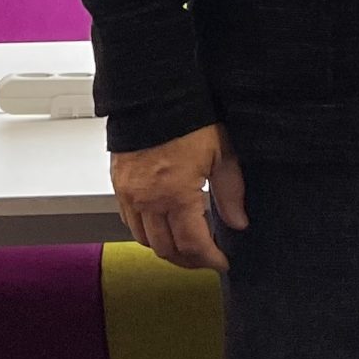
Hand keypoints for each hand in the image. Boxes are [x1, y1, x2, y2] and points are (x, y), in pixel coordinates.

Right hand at [109, 122, 245, 270]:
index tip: (221, 262)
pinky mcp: (119, 186)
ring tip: (186, 246)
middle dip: (188, 260)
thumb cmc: (189, 120)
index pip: (192, 244)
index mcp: (176, 195)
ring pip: (144, 240)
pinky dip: (146, 232)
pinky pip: (129, 222)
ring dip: (166, 249)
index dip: (209, 259)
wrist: (155, 96)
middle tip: (206, 259)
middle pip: (165, 249)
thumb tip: (238, 222)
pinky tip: (162, 226)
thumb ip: (230, 192)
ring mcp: (129, 195)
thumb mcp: (221, 154)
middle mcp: (148, 201)